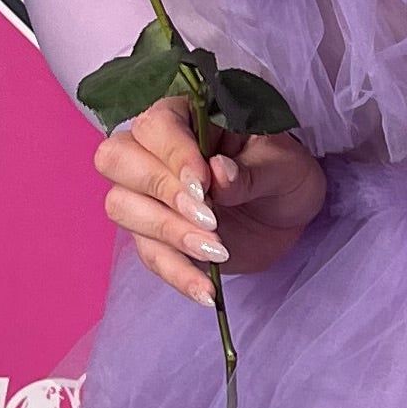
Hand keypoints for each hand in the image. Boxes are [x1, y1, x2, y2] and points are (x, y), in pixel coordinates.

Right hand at [97, 98, 327, 305]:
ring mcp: (149, 194)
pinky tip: (205, 290)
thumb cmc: (285, 172)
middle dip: (160, 191)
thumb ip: (252, 170)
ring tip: (219, 251)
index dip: (173, 154)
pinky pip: (149, 254)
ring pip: (121, 205)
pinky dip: (176, 274)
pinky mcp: (157, 235)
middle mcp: (154, 151)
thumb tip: (219, 173)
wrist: (289, 212)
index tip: (205, 185)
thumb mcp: (285, 166)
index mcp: (186, 117)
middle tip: (209, 217)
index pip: (155, 125)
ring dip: (167, 233)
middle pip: (117, 160)